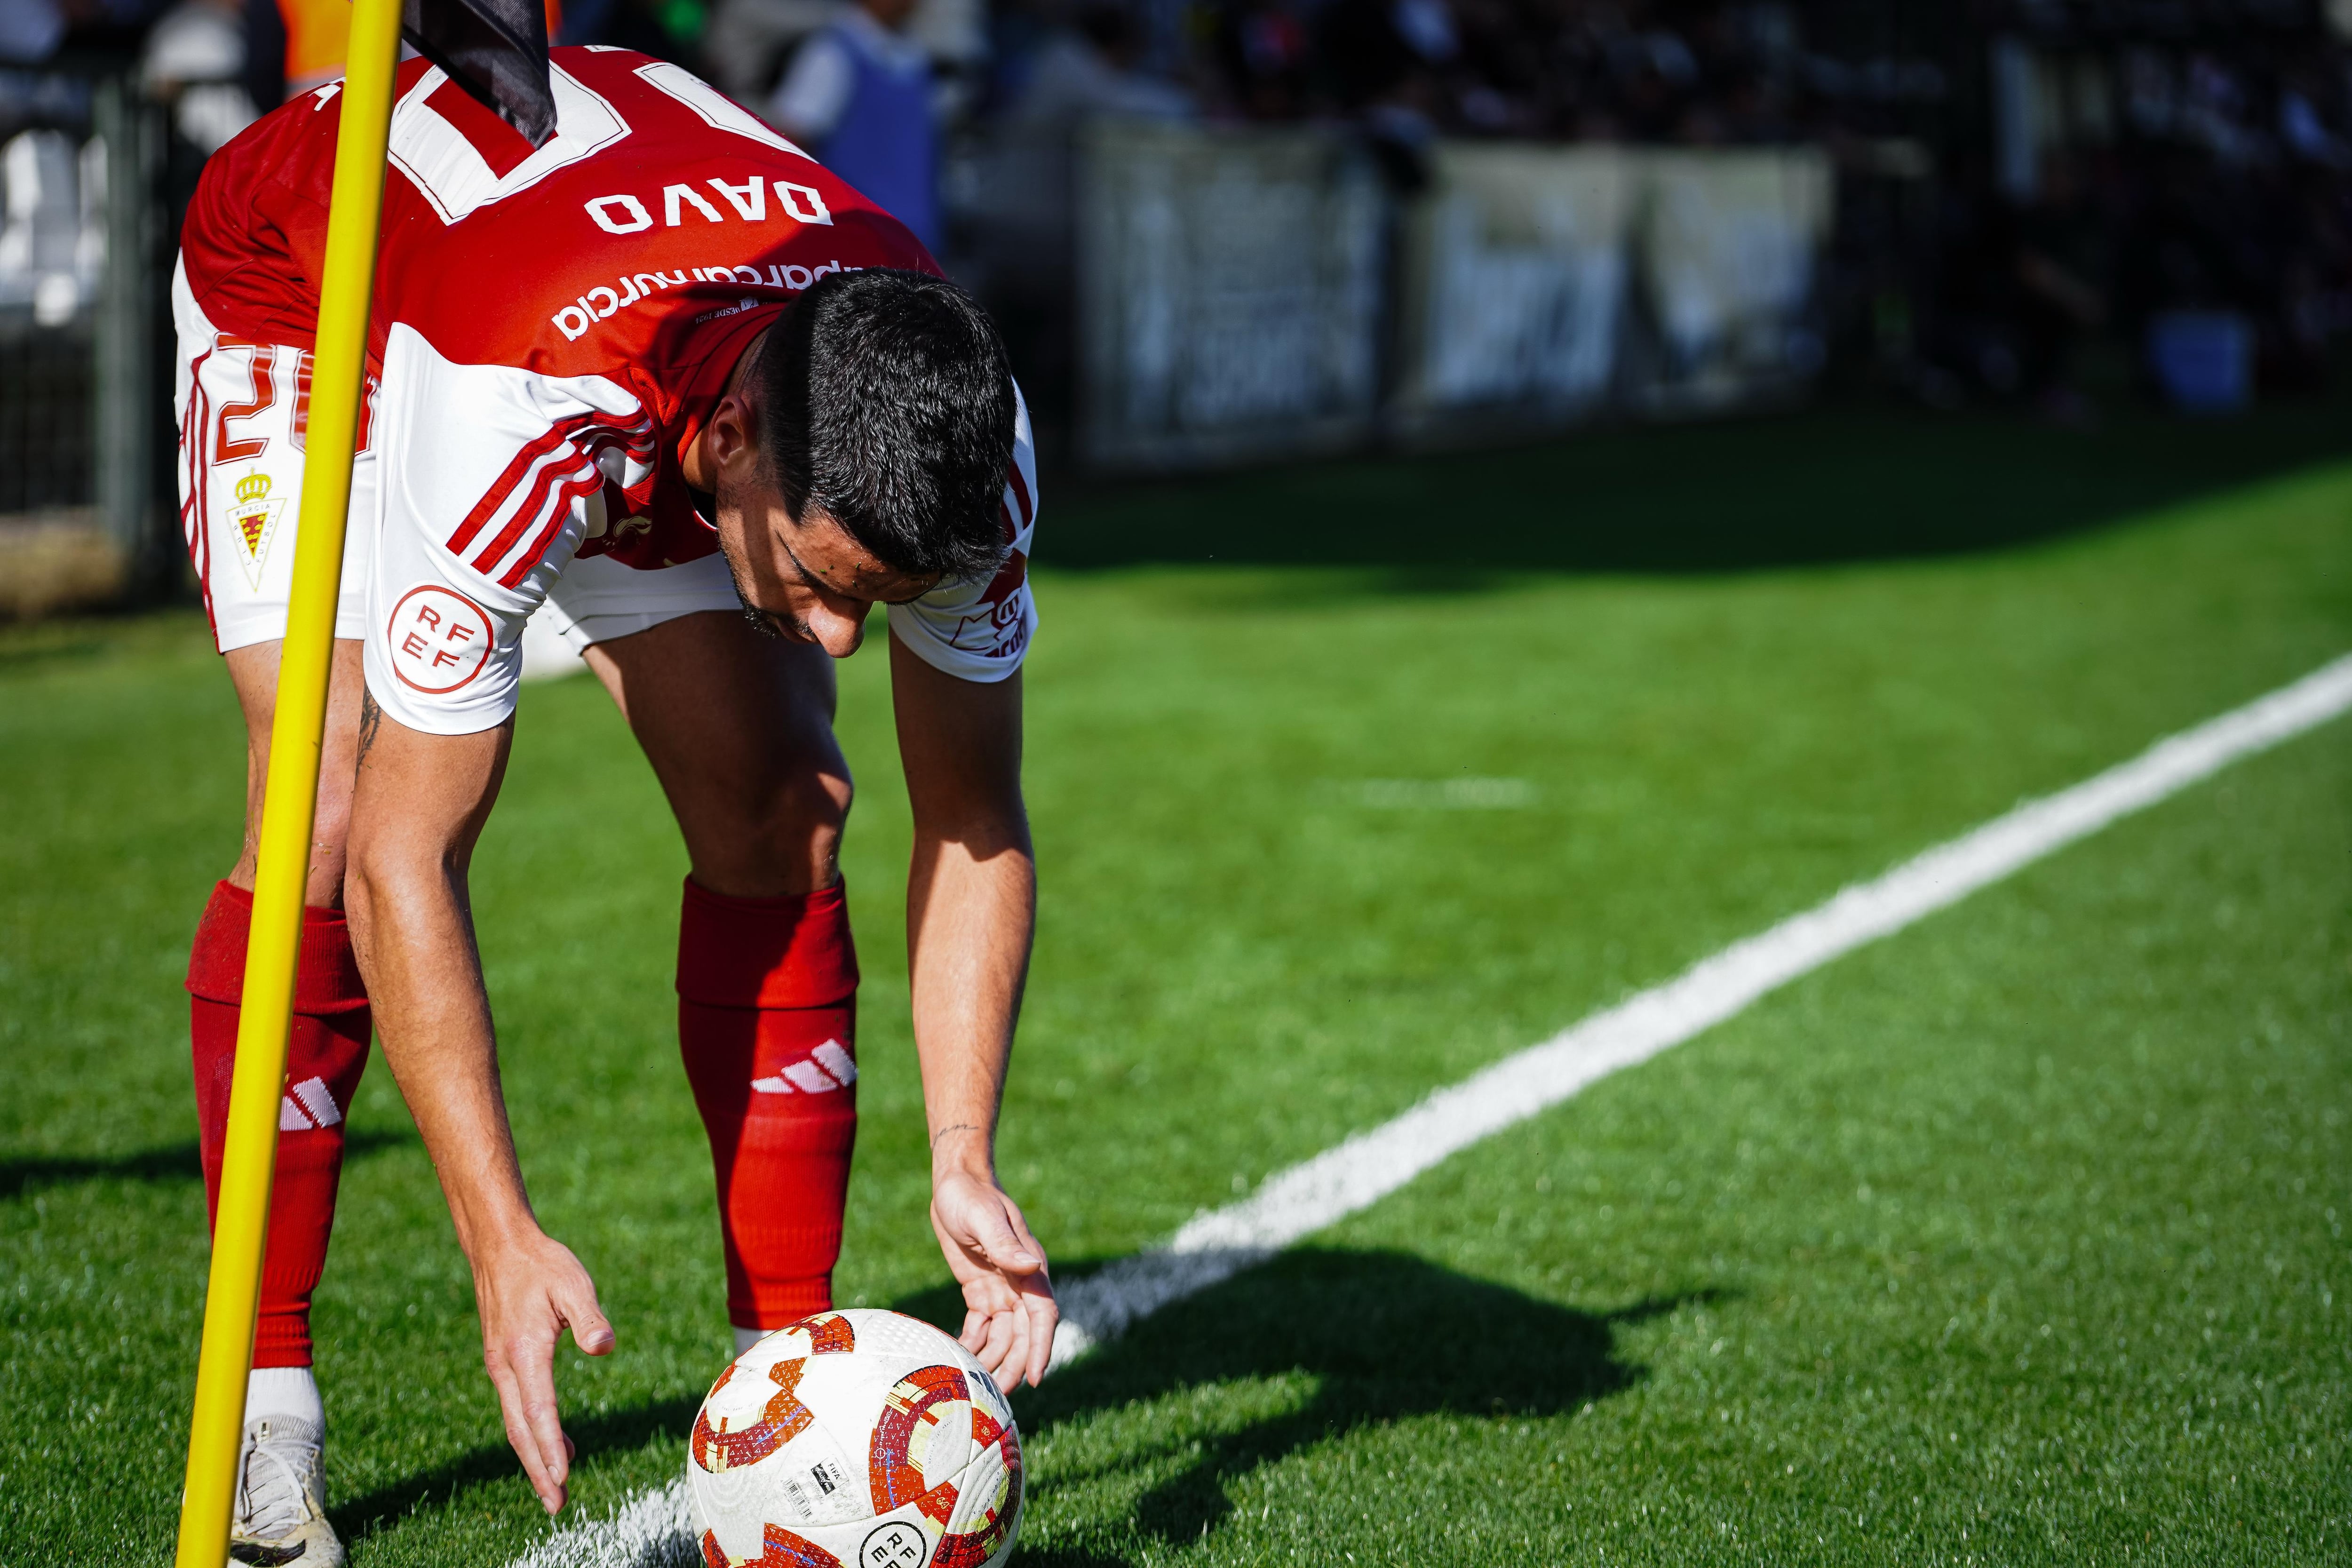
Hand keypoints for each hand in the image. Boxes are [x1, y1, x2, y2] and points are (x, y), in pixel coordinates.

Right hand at [470, 1227, 615, 1513]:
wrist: (501, 1248)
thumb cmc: (542, 1265)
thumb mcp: (573, 1283)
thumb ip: (589, 1317)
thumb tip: (604, 1347)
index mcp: (524, 1352)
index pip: (540, 1410)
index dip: (550, 1446)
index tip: (563, 1476)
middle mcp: (506, 1366)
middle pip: (522, 1429)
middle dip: (539, 1469)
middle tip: (556, 1505)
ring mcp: (500, 1366)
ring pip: (517, 1422)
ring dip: (534, 1457)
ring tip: (554, 1487)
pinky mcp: (503, 1362)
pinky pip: (518, 1407)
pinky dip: (532, 1432)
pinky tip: (554, 1442)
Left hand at [930, 1165, 1056, 1387]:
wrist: (955, 1182)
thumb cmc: (971, 1196)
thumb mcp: (985, 1218)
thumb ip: (1006, 1245)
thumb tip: (1032, 1267)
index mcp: (1030, 1269)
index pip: (1043, 1317)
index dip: (1040, 1348)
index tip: (1035, 1378)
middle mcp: (1021, 1284)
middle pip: (1023, 1335)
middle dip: (1013, 1366)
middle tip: (994, 1395)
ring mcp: (1002, 1289)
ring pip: (1004, 1337)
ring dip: (993, 1360)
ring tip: (973, 1384)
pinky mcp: (981, 1291)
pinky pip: (983, 1327)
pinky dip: (975, 1344)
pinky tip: (959, 1356)